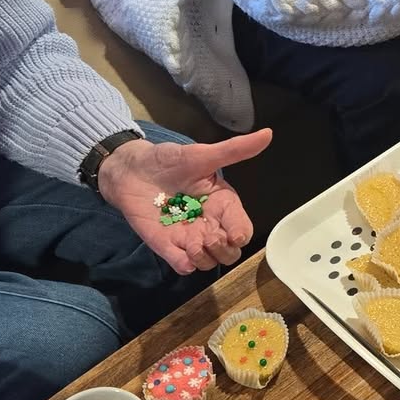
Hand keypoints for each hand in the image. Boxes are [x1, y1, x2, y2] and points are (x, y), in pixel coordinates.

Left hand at [98, 129, 272, 274]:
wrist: (131, 169)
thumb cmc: (168, 160)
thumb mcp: (201, 154)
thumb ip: (234, 150)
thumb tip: (268, 134)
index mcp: (223, 204)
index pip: (242, 228)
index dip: (241, 234)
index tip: (233, 233)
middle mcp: (209, 224)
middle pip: (230, 252)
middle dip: (223, 249)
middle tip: (208, 237)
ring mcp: (188, 237)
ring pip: (208, 262)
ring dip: (204, 257)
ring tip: (191, 243)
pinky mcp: (167, 246)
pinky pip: (182, 266)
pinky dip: (184, 265)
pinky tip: (180, 254)